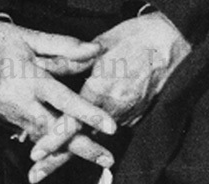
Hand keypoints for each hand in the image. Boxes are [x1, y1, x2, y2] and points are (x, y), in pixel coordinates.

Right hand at [0, 18, 117, 171]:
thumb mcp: (25, 36)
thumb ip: (62, 46)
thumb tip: (95, 49)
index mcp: (27, 78)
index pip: (64, 100)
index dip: (88, 113)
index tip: (111, 125)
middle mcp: (19, 101)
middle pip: (56, 130)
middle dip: (82, 146)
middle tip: (108, 157)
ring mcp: (9, 114)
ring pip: (43, 137)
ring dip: (68, 148)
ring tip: (94, 155)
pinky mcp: (3, 121)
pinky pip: (30, 134)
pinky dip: (48, 143)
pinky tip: (63, 149)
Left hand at [27, 12, 190, 181]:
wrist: (173, 41)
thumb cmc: (134, 37)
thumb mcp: (100, 44)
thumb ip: (72, 59)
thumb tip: (47, 66)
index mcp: (101, 88)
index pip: (72, 122)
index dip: (53, 139)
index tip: (35, 153)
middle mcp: (115, 107)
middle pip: (82, 139)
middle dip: (58, 158)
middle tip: (35, 174)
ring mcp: (128, 114)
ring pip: (95, 137)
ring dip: (75, 150)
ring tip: (48, 165)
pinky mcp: (136, 115)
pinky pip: (109, 128)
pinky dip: (94, 136)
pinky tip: (81, 144)